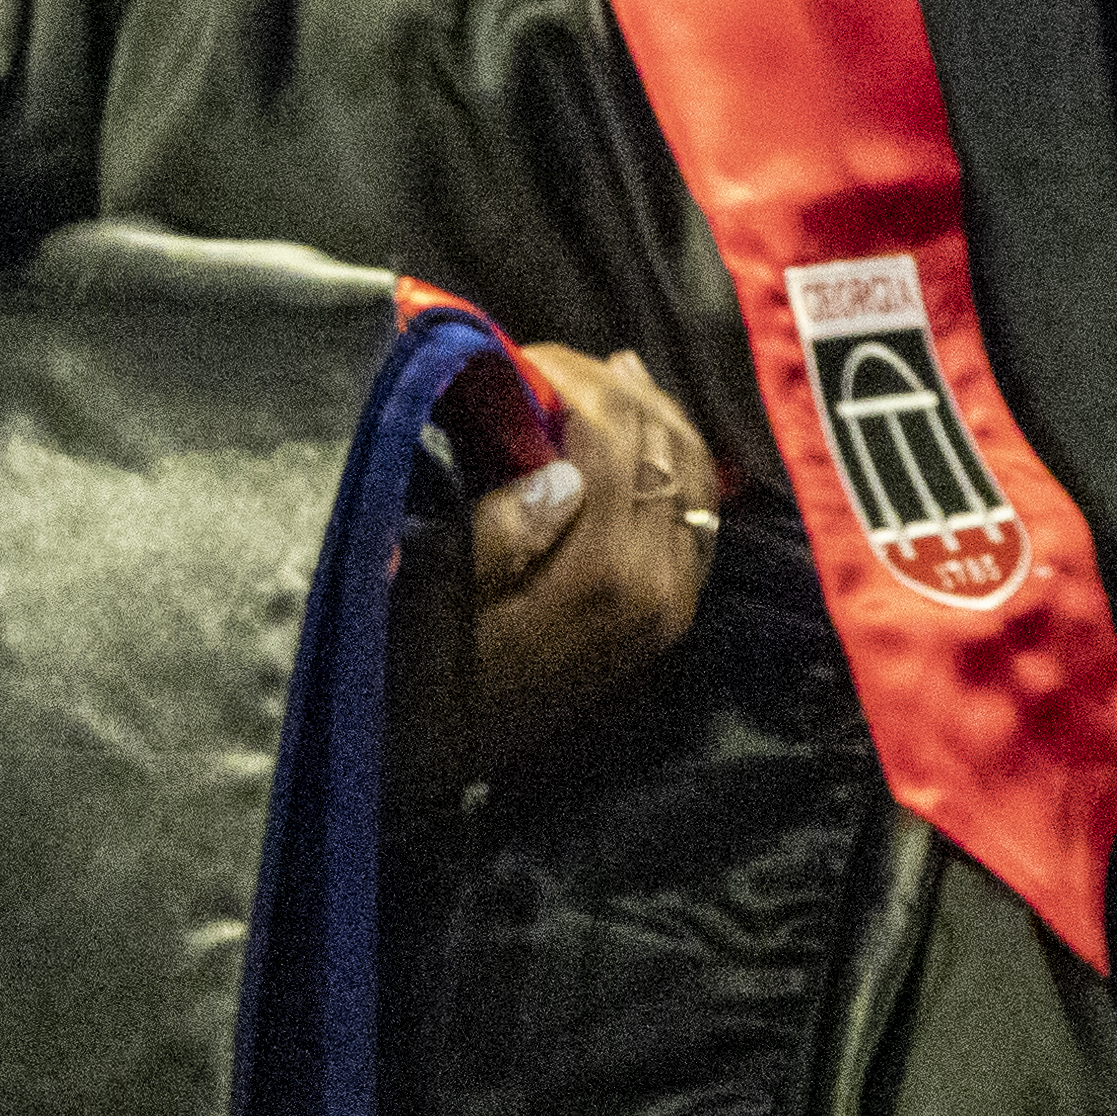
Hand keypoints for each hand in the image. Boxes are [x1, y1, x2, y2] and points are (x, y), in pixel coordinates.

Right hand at [439, 345, 722, 781]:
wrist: (439, 758)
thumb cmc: (420, 667)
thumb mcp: (435, 593)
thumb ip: (504, 526)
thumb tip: (563, 464)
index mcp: (603, 572)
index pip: (615, 438)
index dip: (574, 380)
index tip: (523, 356)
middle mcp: (658, 585)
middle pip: (664, 447)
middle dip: (616, 389)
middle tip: (558, 363)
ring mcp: (672, 602)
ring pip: (694, 475)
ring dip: (653, 416)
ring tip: (605, 377)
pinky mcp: (668, 614)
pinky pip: (696, 515)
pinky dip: (673, 461)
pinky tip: (636, 434)